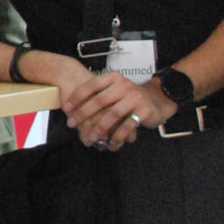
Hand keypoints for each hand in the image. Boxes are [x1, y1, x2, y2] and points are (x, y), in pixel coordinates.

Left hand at [59, 70, 174, 149]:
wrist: (158, 99)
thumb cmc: (129, 97)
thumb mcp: (114, 89)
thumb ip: (98, 94)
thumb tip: (72, 109)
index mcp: (113, 78)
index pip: (91, 85)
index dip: (77, 97)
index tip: (66, 108)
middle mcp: (124, 86)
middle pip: (99, 101)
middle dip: (83, 114)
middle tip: (72, 124)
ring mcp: (135, 98)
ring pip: (112, 115)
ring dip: (99, 129)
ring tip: (91, 138)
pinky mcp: (144, 111)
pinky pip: (127, 126)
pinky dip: (117, 137)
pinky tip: (111, 144)